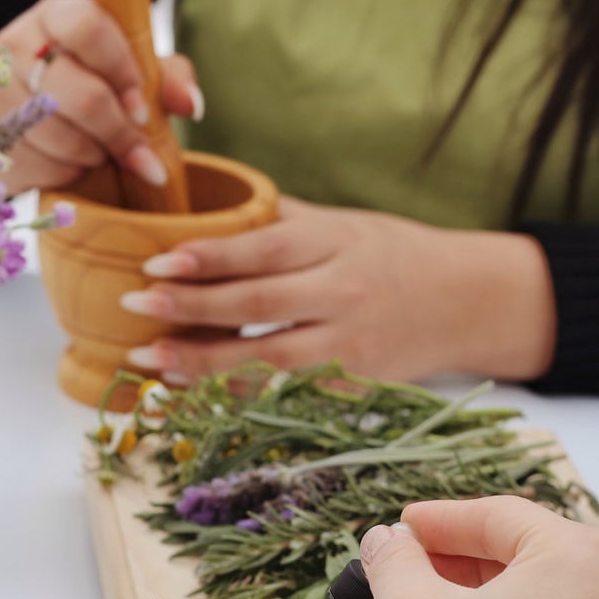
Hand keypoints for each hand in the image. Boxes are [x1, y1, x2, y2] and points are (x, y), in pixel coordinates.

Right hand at [0, 0, 202, 193]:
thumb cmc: (75, 86)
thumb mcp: (121, 71)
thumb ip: (163, 77)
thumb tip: (190, 104)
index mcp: (53, 16)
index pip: (88, 26)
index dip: (122, 70)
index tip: (143, 105)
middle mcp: (15, 46)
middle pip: (81, 94)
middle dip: (121, 134)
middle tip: (143, 156)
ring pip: (64, 138)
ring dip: (96, 156)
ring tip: (101, 154)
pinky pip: (42, 168)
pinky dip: (68, 174)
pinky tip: (69, 164)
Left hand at [120, 198, 556, 383]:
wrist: (465, 302)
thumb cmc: (392, 253)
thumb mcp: (343, 223)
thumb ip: (278, 219)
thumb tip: (202, 198)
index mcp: (337, 244)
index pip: (264, 251)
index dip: (208, 258)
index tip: (155, 263)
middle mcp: (345, 294)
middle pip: (258, 307)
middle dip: (190, 310)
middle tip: (132, 309)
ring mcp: (351, 347)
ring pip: (268, 363)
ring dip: (204, 364)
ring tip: (151, 361)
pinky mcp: (354, 389)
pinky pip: (288, 397)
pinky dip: (238, 399)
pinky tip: (194, 394)